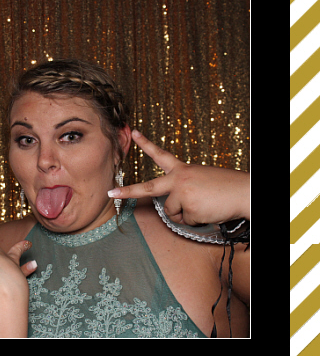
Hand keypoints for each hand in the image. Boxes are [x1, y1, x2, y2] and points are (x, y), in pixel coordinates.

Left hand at [110, 132, 249, 227]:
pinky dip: (196, 221)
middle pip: (148, 187)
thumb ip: (183, 187)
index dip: (145, 144)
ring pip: (172, 213)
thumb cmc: (226, 187)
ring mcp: (182, 193)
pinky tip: (208, 211)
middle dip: (128, 191)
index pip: (161, 154)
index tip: (132, 133)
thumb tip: (173, 205)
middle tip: (111, 193)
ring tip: (204, 205)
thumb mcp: (201, 179)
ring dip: (187, 215)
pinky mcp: (188, 207)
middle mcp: (179, 179)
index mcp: (182, 169)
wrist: (243, 192)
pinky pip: (185, 221)